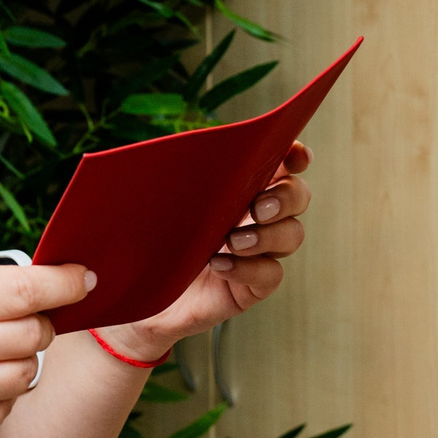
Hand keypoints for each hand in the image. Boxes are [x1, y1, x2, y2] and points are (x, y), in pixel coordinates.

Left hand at [97, 142, 313, 362]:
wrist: (139, 290)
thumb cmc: (153, 237)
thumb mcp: (164, 199)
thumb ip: (181, 172)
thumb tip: (188, 147)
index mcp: (241, 187)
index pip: (282, 165)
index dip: (295, 156)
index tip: (295, 157)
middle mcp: (257, 216)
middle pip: (298, 197)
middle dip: (286, 197)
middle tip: (260, 207)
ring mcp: (260, 252)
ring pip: (292, 235)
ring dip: (267, 234)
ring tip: (233, 240)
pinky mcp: (252, 286)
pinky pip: (271, 274)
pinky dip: (249, 268)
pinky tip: (220, 264)